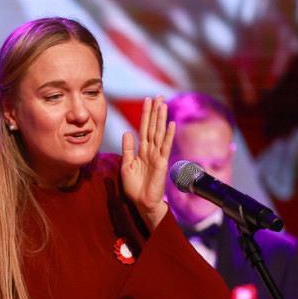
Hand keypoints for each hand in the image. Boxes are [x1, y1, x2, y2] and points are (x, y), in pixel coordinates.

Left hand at [120, 96, 174, 228]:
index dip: (146, 115)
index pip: (144, 128)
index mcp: (142, 150)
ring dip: (161, 119)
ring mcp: (157, 156)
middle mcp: (151, 150)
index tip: (147, 101)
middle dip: (155, 112)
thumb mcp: (127, 165)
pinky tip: (171, 124)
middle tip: (158, 96)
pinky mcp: (162, 163)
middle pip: (153, 127)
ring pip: (159, 133)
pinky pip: (165, 147)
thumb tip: (127, 132)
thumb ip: (127, 149)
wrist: (142, 202)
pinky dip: (168, 135)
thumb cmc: (135, 186)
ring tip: (163, 104)